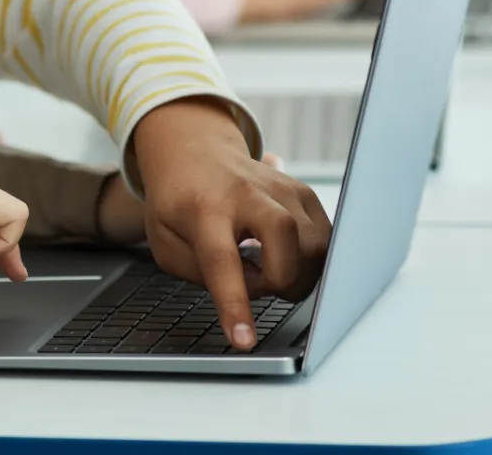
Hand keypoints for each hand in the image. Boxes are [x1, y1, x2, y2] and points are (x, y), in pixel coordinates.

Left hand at [132, 98, 331, 350]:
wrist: (193, 151)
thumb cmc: (177, 200)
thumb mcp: (165, 242)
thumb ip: (202, 274)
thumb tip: (251, 291)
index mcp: (203, 208)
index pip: (221, 260)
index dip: (234, 303)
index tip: (243, 340)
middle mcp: (246, 192)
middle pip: (285, 237)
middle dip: (280, 279)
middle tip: (258, 283)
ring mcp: (280, 187)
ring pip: (315, 241)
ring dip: (298, 273)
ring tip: (269, 268)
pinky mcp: (302, 192)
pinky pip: (326, 237)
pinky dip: (311, 259)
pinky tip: (285, 255)